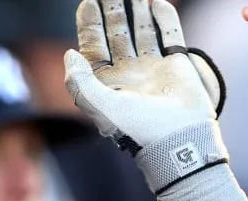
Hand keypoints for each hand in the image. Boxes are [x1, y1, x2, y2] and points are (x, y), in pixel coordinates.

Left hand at [64, 0, 215, 150]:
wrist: (179, 139)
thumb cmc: (137, 127)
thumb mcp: (101, 106)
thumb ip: (80, 81)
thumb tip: (69, 52)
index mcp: (106, 83)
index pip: (93, 47)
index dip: (89, 24)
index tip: (87, 3)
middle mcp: (128, 73)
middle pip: (116, 34)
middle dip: (112, 11)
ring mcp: (152, 67)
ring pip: (142, 31)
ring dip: (136, 10)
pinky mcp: (176, 65)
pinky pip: (169, 34)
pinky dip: (164, 17)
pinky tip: (156, 2)